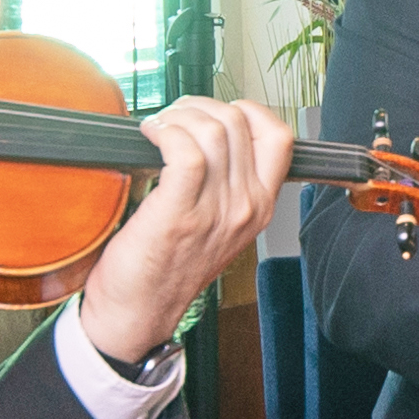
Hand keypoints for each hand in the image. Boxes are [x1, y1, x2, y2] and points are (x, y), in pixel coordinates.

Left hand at [70, 96, 291, 356]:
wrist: (139, 312)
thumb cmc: (168, 268)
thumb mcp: (218, 226)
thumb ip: (226, 185)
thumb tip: (206, 133)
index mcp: (260, 207)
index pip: (279, 137)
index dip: (247, 110)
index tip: (215, 113)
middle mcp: (245, 207)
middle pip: (238, 123)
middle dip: (199, 106)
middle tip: (173, 118)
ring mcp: (215, 211)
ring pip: (212, 131)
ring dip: (178, 116)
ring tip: (158, 127)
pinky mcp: (180, 213)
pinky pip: (185, 151)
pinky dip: (165, 132)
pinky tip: (150, 136)